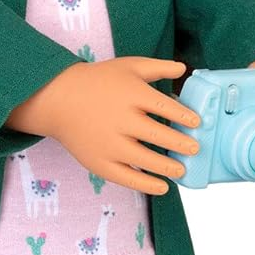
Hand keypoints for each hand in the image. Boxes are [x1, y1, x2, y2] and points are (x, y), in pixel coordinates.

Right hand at [16, 57, 200, 196]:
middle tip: (195, 148)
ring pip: (145, 159)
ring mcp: (109, 143)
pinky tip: (163, 187)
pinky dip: (146, 185)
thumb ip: (157, 67)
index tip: (197, 123)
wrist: (58, 98)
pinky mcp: (99, 162)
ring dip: (168, 167)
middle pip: (157, 135)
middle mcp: (120, 119)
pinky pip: (126, 178)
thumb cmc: (98, 81)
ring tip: (182, 169)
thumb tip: (183, 68)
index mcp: (130, 94)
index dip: (184, 116)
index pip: (164, 107)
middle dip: (181, 143)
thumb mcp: (128, 66)